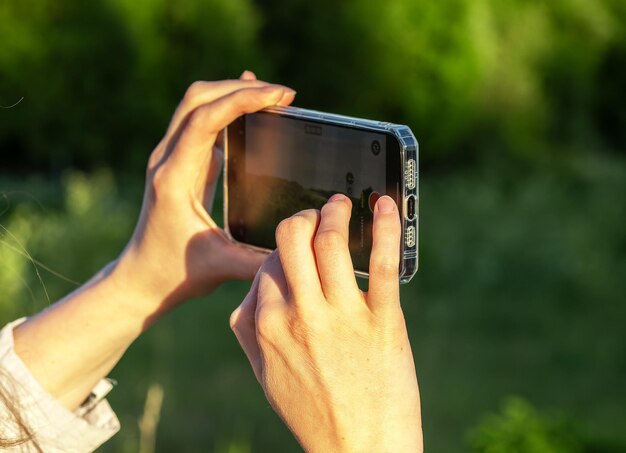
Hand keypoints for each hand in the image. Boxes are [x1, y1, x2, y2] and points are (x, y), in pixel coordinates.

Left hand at [113, 71, 295, 313]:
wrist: (140, 277)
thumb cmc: (176, 274)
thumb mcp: (223, 268)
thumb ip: (263, 260)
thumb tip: (304, 245)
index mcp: (174, 179)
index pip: (205, 120)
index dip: (243, 100)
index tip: (280, 96)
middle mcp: (166, 160)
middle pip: (198, 99)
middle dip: (242, 88)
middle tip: (284, 94)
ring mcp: (169, 158)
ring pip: (196, 104)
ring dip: (232, 92)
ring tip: (272, 96)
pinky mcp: (178, 162)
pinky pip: (199, 121)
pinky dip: (226, 107)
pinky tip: (248, 105)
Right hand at [230, 194, 422, 452]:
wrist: (361, 449)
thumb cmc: (314, 412)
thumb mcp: (266, 374)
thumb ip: (251, 329)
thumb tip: (255, 289)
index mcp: (266, 325)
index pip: (268, 263)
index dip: (284, 250)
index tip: (298, 245)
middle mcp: (299, 315)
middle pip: (291, 238)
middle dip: (303, 217)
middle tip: (319, 214)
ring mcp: (341, 317)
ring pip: (330, 241)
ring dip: (337, 213)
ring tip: (345, 205)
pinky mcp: (382, 322)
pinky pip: (382, 264)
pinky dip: (386, 227)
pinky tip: (387, 206)